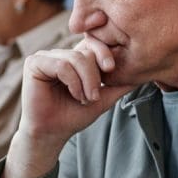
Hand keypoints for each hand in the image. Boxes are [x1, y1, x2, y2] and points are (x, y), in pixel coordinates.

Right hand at [4, 38, 135, 177]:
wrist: (52, 134)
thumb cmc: (73, 116)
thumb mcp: (102, 98)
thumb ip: (119, 85)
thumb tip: (143, 74)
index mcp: (74, 58)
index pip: (93, 43)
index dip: (104, 52)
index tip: (111, 69)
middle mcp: (60, 54)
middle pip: (87, 50)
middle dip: (95, 75)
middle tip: (95, 96)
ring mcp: (46, 56)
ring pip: (76, 57)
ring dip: (85, 81)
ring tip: (84, 98)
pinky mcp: (34, 63)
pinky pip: (61, 64)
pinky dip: (72, 81)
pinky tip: (73, 94)